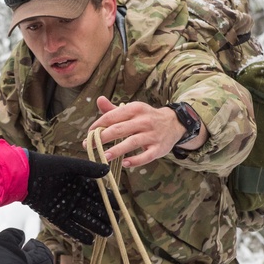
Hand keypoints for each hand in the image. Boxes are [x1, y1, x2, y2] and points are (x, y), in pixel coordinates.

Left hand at [23, 151, 112, 243]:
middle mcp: (76, 196)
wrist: (26, 176)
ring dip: (96, 226)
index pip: (100, 194)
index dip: (110, 201)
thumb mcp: (70, 165)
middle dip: (106, 217)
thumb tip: (108, 170)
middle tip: (116, 225)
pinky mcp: (56, 216)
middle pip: (94, 208)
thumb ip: (88, 169)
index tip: (119, 208)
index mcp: (81, 183)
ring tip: (107, 234)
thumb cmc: (48, 166)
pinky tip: (90, 240)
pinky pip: (70, 227)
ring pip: (85, 219)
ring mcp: (67, 207)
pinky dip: (80, 234)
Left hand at [84, 96, 205, 167]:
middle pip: (119, 129)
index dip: (98, 125)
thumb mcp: (133, 110)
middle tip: (88, 146)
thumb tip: (99, 100)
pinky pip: (146, 156)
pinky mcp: (159, 148)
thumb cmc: (146, 117)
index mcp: (135, 109)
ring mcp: (152, 135)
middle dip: (101, 138)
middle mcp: (144, 121)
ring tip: (103, 156)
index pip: (112, 116)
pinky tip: (124, 163)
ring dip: (116, 150)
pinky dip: (135, 160)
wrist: (174, 123)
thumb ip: (114, 109)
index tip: (89, 134)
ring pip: (132, 142)